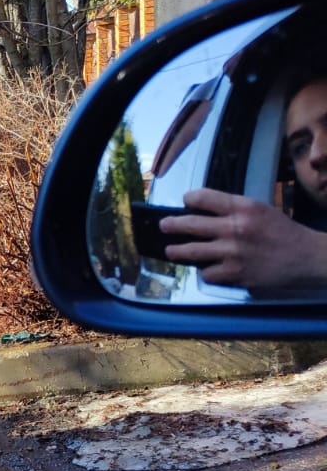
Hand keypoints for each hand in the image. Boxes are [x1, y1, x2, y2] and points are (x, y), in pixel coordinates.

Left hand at [161, 188, 326, 287]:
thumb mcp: (260, 210)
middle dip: (171, 225)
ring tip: (171, 251)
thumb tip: (201, 211)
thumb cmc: (282, 232)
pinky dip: (206, 272)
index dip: (189, 198)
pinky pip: (207, 273)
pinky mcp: (235, 273)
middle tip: (164, 226)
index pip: (203, 197)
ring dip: (177, 251)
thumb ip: (233, 210)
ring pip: (191, 251)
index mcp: (243, 207)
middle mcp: (235, 228)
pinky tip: (207, 269)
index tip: (184, 201)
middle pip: (189, 224)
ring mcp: (233, 252)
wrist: (306, 257)